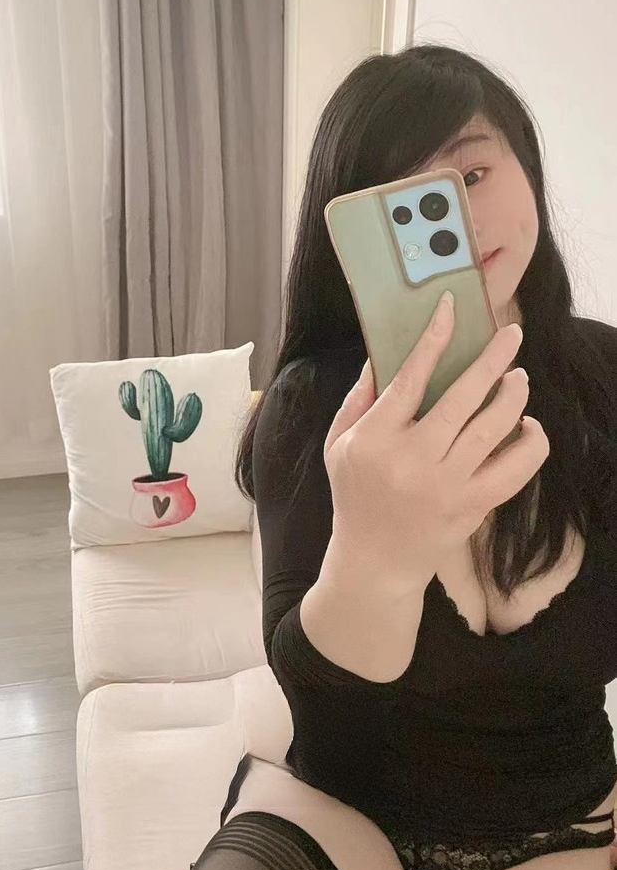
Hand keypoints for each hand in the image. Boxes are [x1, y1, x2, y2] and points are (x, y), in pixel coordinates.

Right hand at [323, 290, 549, 581]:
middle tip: (512, 335)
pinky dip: (531, 443)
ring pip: (495, 428)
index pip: (410, 378)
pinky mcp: (473, 507)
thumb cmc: (354, 494)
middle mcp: (413, 460)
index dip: (434, 339)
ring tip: (518, 378)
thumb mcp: (339, 443)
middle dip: (494, 359)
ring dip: (514, 395)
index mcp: (376, 439)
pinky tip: (527, 426)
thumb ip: (360, 398)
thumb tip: (383, 353)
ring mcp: (447, 485)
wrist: (375, 560)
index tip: (451, 309)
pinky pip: (517, 470)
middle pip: (464, 398)